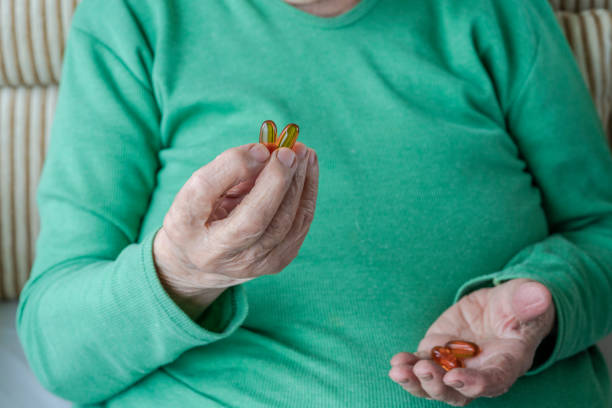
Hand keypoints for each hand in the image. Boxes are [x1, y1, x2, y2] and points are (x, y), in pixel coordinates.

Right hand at [153, 142, 318, 318]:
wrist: (200, 265)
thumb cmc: (200, 215)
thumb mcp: (198, 190)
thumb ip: (227, 169)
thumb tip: (268, 151)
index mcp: (185, 227)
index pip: (205, 192)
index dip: (235, 166)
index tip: (260, 148)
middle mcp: (216, 253)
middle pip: (254, 219)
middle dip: (277, 180)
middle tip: (290, 150)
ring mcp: (249, 264)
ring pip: (284, 224)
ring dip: (299, 184)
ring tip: (304, 153)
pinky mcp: (275, 264)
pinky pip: (299, 227)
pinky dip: (307, 195)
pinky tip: (307, 170)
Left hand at [388, 278, 555, 405]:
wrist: (501, 306)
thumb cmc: (519, 305)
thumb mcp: (526, 299)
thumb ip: (530, 301)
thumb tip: (539, 295)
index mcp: (507, 363)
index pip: (493, 381)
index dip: (475, 384)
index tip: (456, 378)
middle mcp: (479, 372)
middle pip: (458, 392)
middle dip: (439, 385)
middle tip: (424, 371)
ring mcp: (455, 364)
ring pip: (435, 384)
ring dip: (417, 381)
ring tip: (399, 370)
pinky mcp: (437, 351)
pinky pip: (421, 364)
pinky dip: (408, 366)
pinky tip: (396, 362)